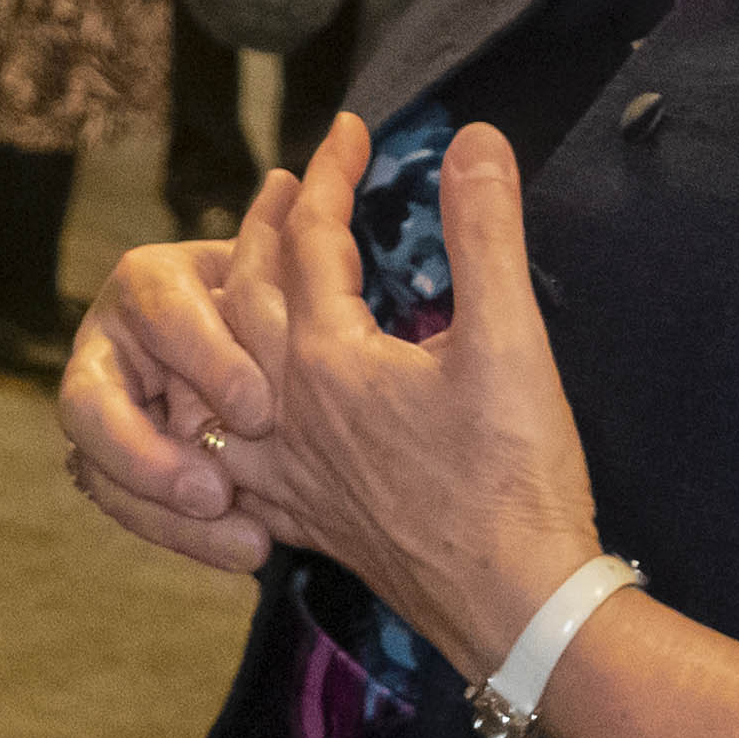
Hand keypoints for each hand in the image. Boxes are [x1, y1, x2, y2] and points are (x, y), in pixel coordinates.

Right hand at [57, 209, 280, 575]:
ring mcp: (105, 409)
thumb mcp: (293, 265)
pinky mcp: (117, 466)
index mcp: (153, 281)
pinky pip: (128, 507)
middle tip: (219, 491)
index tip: (261, 409)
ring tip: (249, 543)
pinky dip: (182, 534)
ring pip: (96, 466)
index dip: (204, 357)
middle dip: (145, 455)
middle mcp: (112, 343)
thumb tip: (349, 136)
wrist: (279, 360)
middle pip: (86, 402)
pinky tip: (249, 551)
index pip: (158, 309)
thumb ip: (305, 230)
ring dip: (160, 507)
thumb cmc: (285, 299)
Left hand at [206, 119, 603, 676]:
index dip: (331, 174)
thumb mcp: (510, 343)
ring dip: (235, 307)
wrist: (516, 609)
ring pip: (228, 372)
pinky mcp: (307, 517)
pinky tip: (233, 414)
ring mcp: (291, 469)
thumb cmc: (515, 480)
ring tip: (246, 269)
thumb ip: (485, 233)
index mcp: (329, 359)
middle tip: (288, 180)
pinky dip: (222, 411)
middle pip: (253, 294)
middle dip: (268, 226)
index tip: (352, 128)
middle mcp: (289, 410)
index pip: (312, 238)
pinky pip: (233, 451)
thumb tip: (475, 141)